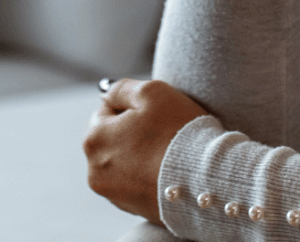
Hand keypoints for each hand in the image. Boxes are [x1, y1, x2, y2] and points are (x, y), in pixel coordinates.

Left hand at [84, 78, 210, 223]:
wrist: (205, 179)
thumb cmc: (177, 131)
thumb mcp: (150, 92)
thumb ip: (121, 89)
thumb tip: (106, 94)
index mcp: (93, 139)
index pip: (107, 111)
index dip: (133, 108)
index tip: (154, 115)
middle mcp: (95, 171)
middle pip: (114, 139)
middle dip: (134, 134)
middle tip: (164, 133)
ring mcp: (113, 195)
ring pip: (126, 163)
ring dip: (141, 156)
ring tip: (168, 154)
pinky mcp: (133, 210)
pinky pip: (138, 184)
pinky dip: (150, 177)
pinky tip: (169, 172)